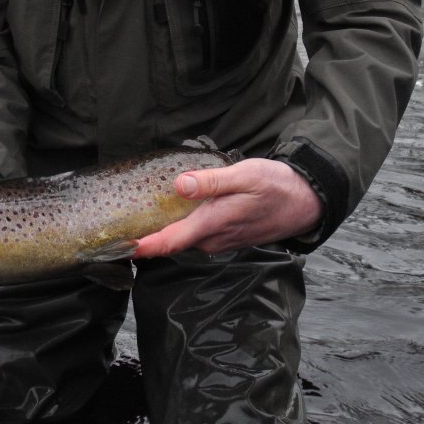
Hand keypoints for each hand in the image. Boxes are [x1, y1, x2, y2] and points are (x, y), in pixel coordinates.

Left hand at [130, 158, 322, 258]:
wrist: (305, 201)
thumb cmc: (275, 185)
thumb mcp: (244, 175)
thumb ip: (211, 182)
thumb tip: (179, 185)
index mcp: (213, 223)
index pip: (170, 241)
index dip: (142, 247)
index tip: (118, 248)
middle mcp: (213, 239)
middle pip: (172, 242)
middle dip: (147, 239)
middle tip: (118, 230)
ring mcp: (221, 240)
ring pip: (185, 240)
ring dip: (165, 234)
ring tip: (139, 221)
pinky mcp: (228, 237)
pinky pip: (198, 237)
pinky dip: (182, 229)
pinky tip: (175, 215)